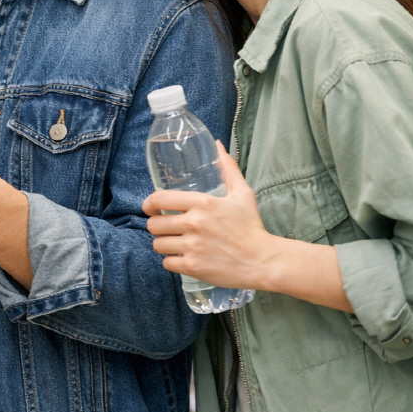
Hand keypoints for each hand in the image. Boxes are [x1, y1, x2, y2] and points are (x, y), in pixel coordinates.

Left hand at [143, 141, 277, 290]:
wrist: (264, 261)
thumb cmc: (251, 226)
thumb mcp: (242, 193)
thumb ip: (228, 168)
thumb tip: (217, 145)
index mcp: (202, 203)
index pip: (158, 199)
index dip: (148, 204)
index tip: (150, 208)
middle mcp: (194, 223)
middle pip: (154, 224)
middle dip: (158, 226)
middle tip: (167, 228)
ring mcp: (192, 246)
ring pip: (157, 244)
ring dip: (164, 244)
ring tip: (176, 244)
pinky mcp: (193, 267)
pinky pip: (167, 263)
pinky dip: (172, 262)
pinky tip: (182, 258)